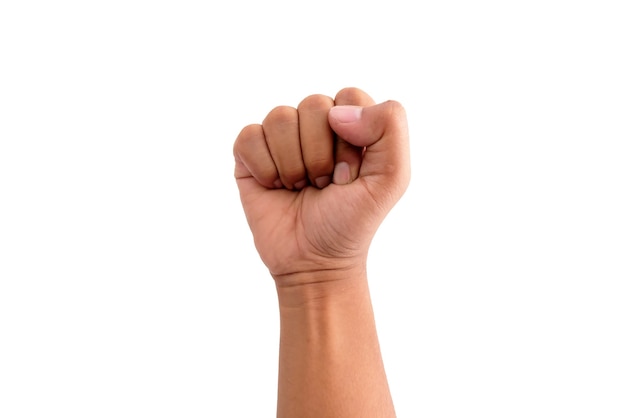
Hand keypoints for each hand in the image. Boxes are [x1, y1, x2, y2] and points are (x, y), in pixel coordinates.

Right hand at [233, 87, 409, 283]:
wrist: (313, 261)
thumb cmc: (351, 221)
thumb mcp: (391, 179)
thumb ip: (390, 129)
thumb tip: (337, 111)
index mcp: (351, 124)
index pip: (349, 97)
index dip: (350, 139)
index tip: (351, 174)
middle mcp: (315, 125)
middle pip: (313, 105)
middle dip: (320, 155)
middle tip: (325, 184)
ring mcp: (281, 138)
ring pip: (280, 118)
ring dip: (293, 165)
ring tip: (300, 187)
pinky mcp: (250, 154)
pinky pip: (249, 137)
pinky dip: (264, 169)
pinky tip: (275, 187)